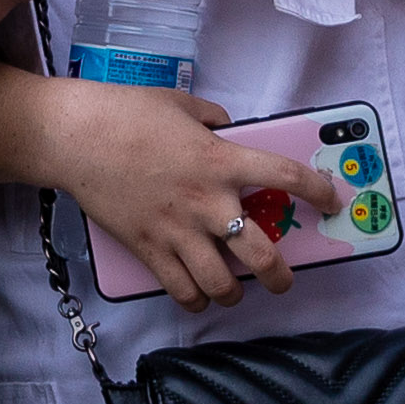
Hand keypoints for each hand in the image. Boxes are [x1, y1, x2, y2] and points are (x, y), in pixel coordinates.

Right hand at [43, 79, 326, 316]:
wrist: (74, 137)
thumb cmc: (125, 113)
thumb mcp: (180, 104)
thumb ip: (212, 119)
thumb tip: (226, 128)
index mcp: (219, 160)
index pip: (285, 177)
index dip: (316, 191)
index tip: (330, 200)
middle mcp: (205, 201)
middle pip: (260, 253)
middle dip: (281, 273)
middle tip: (284, 277)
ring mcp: (176, 230)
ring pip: (222, 283)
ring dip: (236, 292)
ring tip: (237, 289)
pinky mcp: (147, 249)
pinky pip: (180, 290)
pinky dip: (193, 299)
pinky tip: (197, 295)